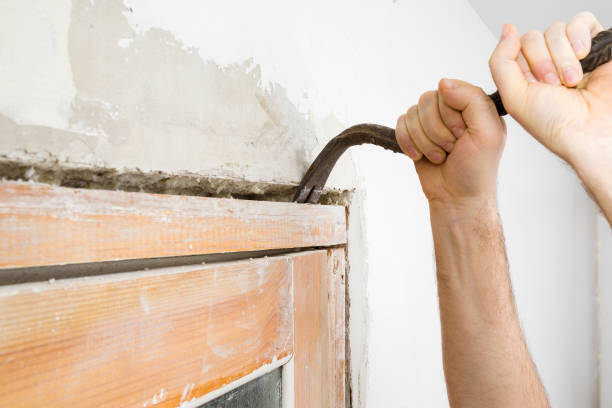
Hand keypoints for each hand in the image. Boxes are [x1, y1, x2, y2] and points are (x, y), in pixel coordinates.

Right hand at [395, 79, 505, 208]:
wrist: (456, 198)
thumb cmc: (476, 170)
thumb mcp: (487, 133)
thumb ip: (472, 100)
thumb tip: (443, 83)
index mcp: (473, 105)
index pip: (448, 91)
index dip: (449, 116)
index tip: (462, 136)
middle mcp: (451, 110)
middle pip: (427, 101)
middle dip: (436, 131)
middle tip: (451, 149)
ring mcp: (431, 121)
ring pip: (412, 113)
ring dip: (424, 141)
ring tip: (439, 156)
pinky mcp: (414, 134)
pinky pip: (400, 124)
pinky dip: (408, 142)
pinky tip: (420, 156)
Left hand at [489, 12, 611, 165]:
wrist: (592, 132)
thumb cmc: (556, 124)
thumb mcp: (514, 97)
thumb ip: (501, 62)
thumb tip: (506, 30)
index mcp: (526, 76)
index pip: (516, 47)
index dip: (525, 62)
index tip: (537, 84)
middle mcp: (548, 64)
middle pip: (535, 37)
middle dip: (544, 62)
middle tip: (555, 86)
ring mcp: (572, 55)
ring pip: (557, 30)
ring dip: (564, 57)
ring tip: (573, 81)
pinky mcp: (597, 46)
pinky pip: (583, 21)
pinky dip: (580, 36)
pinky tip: (584, 56)